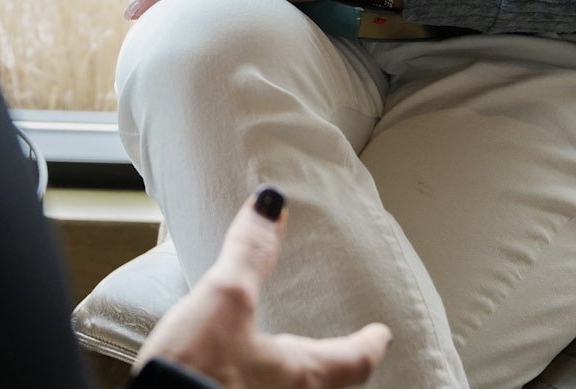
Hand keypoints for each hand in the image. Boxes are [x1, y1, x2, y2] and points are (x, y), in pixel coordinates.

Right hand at [135, 188, 389, 387]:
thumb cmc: (195, 370)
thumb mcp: (223, 299)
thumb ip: (249, 253)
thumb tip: (271, 205)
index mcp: (300, 375)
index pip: (352, 360)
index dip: (368, 344)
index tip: (380, 335)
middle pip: (324, 385)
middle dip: (333, 366)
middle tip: (341, 350)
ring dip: (296, 378)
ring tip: (289, 362)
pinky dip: (263, 384)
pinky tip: (240, 378)